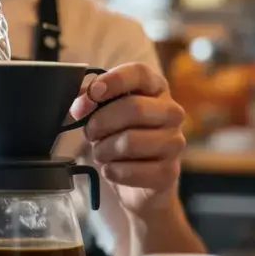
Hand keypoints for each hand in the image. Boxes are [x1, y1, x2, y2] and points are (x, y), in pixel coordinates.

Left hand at [68, 63, 186, 214]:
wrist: (138, 182)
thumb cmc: (120, 137)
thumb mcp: (105, 112)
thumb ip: (91, 100)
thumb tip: (80, 102)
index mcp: (156, 89)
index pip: (139, 73)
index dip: (113, 81)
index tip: (92, 94)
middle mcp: (172, 112)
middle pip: (134, 108)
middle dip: (101, 122)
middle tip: (89, 133)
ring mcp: (174, 143)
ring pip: (130, 142)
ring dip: (104, 150)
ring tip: (101, 153)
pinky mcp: (169, 173)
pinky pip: (131, 170)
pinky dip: (112, 171)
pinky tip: (111, 169)